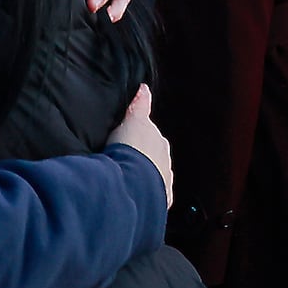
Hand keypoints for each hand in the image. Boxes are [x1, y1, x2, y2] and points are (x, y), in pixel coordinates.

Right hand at [106, 84, 171, 206]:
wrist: (133, 181)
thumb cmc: (130, 150)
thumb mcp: (132, 120)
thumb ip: (139, 104)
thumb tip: (145, 88)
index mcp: (160, 142)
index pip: (151, 137)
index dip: (138, 138)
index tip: (128, 141)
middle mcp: (165, 161)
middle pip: (153, 157)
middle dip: (142, 159)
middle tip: (122, 161)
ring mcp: (164, 181)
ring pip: (153, 176)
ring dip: (142, 178)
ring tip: (124, 180)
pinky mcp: (160, 199)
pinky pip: (152, 196)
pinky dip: (144, 195)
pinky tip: (132, 196)